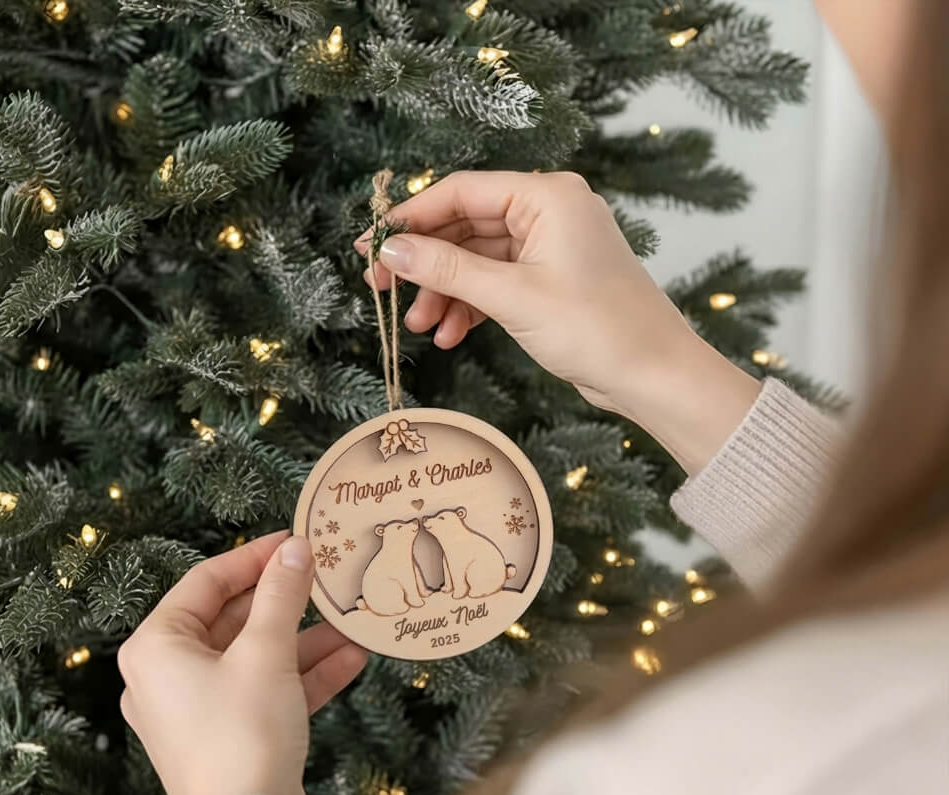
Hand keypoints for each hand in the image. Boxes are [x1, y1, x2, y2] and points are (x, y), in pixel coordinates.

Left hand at [118, 531, 367, 794]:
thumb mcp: (266, 653)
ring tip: (352, 622)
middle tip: (327, 577)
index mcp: (155, 648)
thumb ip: (281, 595)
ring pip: (255, 658)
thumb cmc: (243, 731)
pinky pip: (264, 692)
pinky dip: (302, 676)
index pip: (205, 582)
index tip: (295, 540)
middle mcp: (166, 676)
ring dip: (305, 641)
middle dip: (287, 603)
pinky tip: (352, 659)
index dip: (253, 557)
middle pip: (232, 620)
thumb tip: (295, 549)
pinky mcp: (226, 738)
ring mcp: (196, 711)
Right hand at [355, 170, 760, 475]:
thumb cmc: (596, 328)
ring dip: (446, 292)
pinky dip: (472, 307)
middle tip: (383, 293)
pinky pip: (497, 283)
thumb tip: (389, 252)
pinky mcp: (551, 280)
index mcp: (547, 196)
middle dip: (426, 265)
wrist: (653, 375)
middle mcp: (548, 211)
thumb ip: (447, 270)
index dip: (410, 220)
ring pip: (478, 260)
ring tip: (422, 328)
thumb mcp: (512, 296)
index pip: (460, 192)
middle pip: (465, 226)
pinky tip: (451, 336)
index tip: (368, 247)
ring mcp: (550, 247)